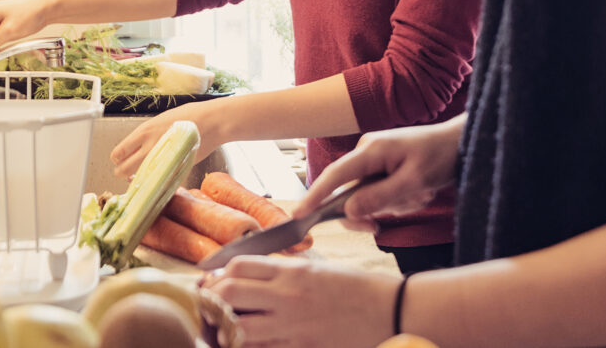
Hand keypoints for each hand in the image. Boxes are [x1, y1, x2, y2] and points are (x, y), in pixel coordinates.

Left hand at [109, 98, 225, 178]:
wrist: (212, 122)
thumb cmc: (189, 117)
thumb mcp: (161, 121)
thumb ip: (147, 136)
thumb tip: (136, 149)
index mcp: (144, 132)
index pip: (118, 153)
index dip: (118, 159)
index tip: (122, 160)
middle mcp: (149, 148)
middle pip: (122, 170)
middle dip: (123, 172)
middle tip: (129, 171)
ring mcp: (162, 160)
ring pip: (138, 179)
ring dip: (138, 179)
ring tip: (145, 175)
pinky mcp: (175, 170)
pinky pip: (159, 182)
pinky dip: (157, 183)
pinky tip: (161, 177)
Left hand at [201, 256, 398, 347]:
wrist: (394, 311)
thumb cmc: (360, 289)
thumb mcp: (319, 270)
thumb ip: (285, 273)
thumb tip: (252, 279)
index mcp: (293, 271)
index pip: (237, 266)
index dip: (218, 275)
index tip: (215, 283)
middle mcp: (287, 296)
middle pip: (227, 293)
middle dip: (211, 300)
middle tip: (211, 308)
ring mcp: (292, 327)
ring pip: (236, 329)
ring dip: (225, 330)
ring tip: (225, 330)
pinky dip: (249, 347)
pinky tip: (250, 344)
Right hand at [296, 114, 465, 230]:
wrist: (461, 142)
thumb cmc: (440, 156)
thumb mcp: (413, 182)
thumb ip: (379, 197)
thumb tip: (348, 211)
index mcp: (370, 151)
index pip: (334, 177)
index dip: (315, 196)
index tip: (299, 215)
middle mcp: (366, 152)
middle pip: (349, 193)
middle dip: (371, 209)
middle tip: (380, 226)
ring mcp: (374, 159)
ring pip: (368, 197)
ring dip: (393, 204)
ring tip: (419, 194)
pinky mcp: (384, 166)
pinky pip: (381, 193)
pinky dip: (399, 200)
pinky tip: (419, 191)